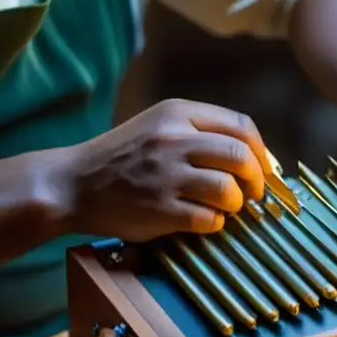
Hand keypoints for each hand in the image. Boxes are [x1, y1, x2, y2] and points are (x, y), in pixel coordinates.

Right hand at [56, 99, 270, 241]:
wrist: (73, 183)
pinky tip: (202, 221)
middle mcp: (174, 139)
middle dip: (256, 180)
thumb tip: (254, 157)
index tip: (264, 169)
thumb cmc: (121, 158)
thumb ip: (199, 133)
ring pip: (228, 190)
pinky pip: (208, 219)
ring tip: (224, 208)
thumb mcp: (157, 127)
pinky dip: (214, 223)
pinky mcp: (160, 208)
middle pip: (241, 157)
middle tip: (252, 194)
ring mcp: (166, 174)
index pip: (241, 126)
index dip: (261, 151)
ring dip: (234, 204)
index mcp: (177, 113)